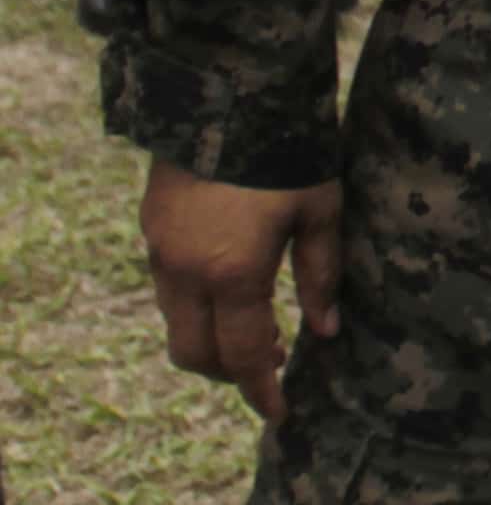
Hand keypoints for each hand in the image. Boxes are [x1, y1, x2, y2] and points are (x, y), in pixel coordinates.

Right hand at [140, 158, 342, 422]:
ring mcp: (160, 249)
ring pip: (175, 323)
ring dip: (210, 340)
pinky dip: (196, 306)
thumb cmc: (292, 150)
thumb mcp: (322, 212)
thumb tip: (326, 332)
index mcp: (232, 272)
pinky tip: (232, 289)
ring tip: (256, 329)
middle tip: (270, 368)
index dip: (262, 391)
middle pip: (194, 354)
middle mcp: (184, 271)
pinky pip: (168, 288)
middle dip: (230, 373)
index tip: (282, 413)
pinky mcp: (151, 227)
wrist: (230, 90)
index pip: (242, 356)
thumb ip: (321, 277)